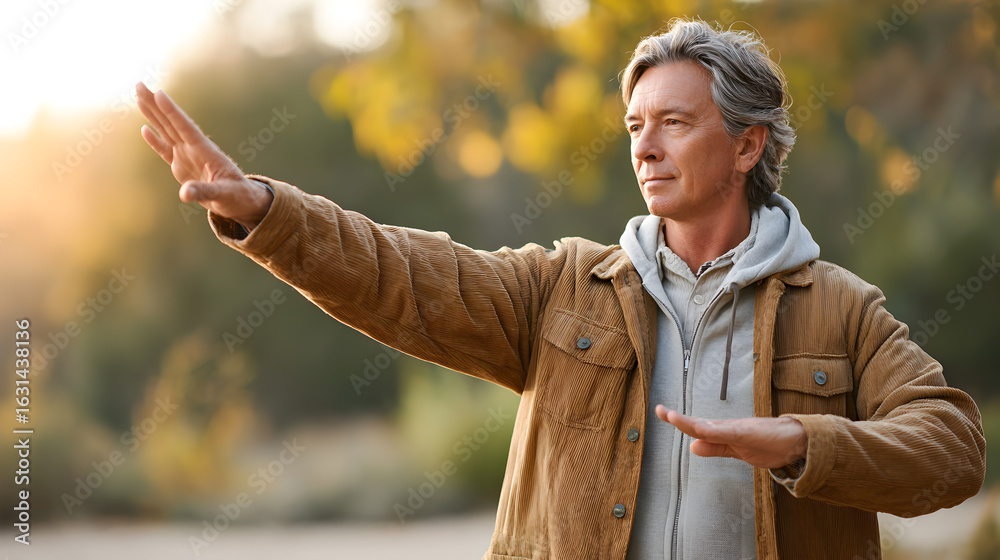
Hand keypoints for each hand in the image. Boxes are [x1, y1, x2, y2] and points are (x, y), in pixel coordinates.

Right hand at [135, 82, 272, 229]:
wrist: (241, 201)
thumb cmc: (237, 196)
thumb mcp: (224, 195)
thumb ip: (204, 192)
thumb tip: (184, 194)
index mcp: (205, 151)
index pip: (185, 127)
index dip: (172, 112)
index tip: (159, 94)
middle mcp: (194, 149)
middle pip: (171, 122)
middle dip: (155, 104)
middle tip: (139, 84)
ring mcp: (187, 156)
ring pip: (166, 131)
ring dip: (153, 114)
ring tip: (139, 96)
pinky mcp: (182, 167)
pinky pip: (165, 150)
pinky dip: (155, 140)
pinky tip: (145, 128)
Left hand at [655, 405, 806, 468]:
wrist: (795, 441)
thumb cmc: (767, 443)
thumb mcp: (734, 450)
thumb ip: (714, 448)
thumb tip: (693, 446)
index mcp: (722, 433)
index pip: (695, 428)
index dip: (678, 422)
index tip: (662, 412)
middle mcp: (726, 428)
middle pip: (697, 425)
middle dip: (678, 419)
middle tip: (660, 411)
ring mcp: (737, 429)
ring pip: (709, 427)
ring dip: (690, 423)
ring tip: (672, 417)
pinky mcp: (748, 433)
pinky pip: (728, 433)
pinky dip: (714, 431)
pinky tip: (702, 429)